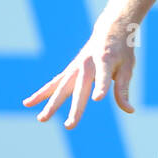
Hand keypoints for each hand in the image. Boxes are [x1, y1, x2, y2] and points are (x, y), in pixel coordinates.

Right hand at [22, 17, 136, 128]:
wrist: (108, 31)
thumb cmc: (121, 52)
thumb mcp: (127, 68)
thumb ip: (123, 89)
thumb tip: (129, 110)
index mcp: (105, 60)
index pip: (102, 76)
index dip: (101, 86)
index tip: (98, 98)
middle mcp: (87, 64)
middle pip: (79, 89)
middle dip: (75, 108)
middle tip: (70, 126)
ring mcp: (75, 67)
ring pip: (61, 88)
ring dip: (51, 104)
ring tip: (41, 119)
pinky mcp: (68, 70)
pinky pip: (53, 83)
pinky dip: (41, 93)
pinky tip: (28, 103)